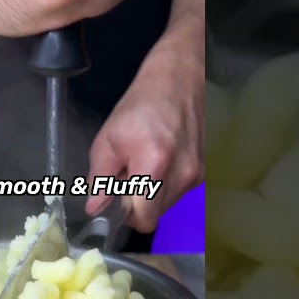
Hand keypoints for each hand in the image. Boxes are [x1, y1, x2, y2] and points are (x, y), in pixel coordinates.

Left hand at [84, 24, 204, 233]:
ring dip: (151, 194)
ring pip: (166, 205)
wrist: (179, 79)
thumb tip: (95, 208)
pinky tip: (160, 160)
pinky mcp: (204, 171)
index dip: (126, 216)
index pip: (143, 218)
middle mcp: (182, 173)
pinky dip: (165, 184)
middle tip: (127, 177)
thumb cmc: (141, 106)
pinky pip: (178, 192)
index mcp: (155, 164)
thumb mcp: (108, 139)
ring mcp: (197, 173)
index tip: (116, 201)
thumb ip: (100, 178)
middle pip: (155, 215)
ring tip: (144, 165)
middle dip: (137, 204)